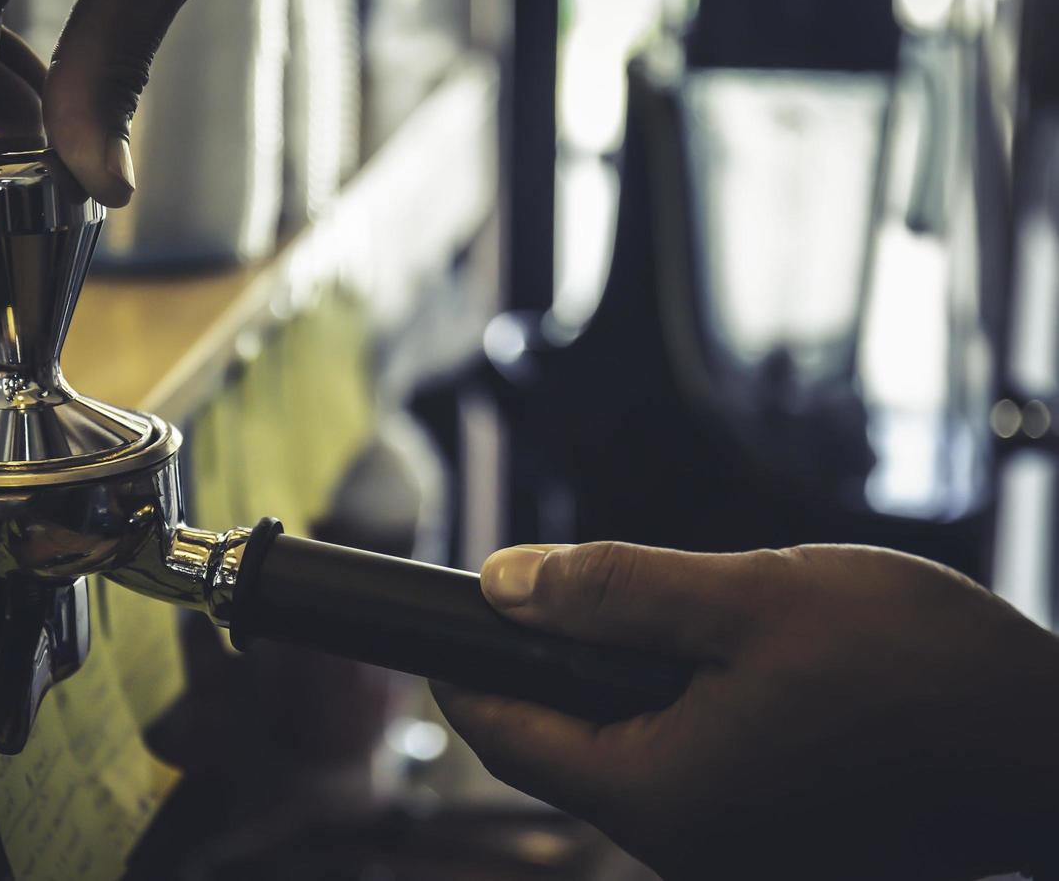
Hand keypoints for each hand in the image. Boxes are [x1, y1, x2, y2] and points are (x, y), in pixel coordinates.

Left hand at [434, 542, 1058, 879]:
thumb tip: (503, 587)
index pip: (507, 739)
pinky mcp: (785, 844)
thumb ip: (613, 593)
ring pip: (640, 752)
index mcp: (658, 794)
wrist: (1052, 747)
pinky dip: (699, 713)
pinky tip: (760, 671)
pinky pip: (703, 770)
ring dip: (641, 684)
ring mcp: (740, 854)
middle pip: (571, 748)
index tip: (443, 626)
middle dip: (564, 667)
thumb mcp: (749, 599)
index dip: (465, 674)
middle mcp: (688, 846)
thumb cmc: (919, 671)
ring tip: (710, 624)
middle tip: (589, 594)